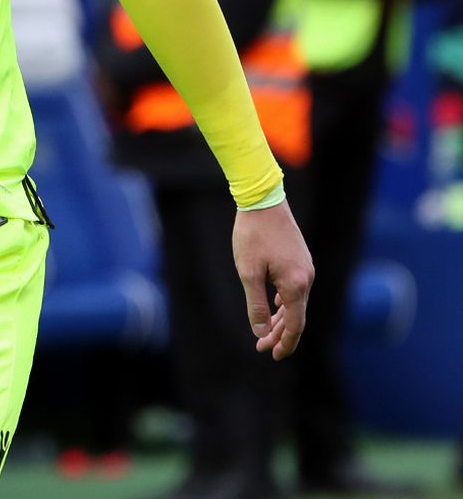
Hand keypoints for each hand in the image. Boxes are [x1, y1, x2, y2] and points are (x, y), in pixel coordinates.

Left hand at [232, 199, 313, 359]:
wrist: (262, 199)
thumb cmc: (252, 234)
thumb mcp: (248, 272)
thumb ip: (256, 304)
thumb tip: (262, 332)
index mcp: (296, 285)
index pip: (295, 325)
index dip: (285, 343)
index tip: (273, 355)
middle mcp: (307, 277)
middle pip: (297, 315)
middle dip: (280, 334)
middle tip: (262, 347)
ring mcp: (306, 267)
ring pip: (296, 301)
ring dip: (282, 318)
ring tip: (266, 330)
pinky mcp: (300, 258)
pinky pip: (295, 287)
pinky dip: (285, 301)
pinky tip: (275, 305)